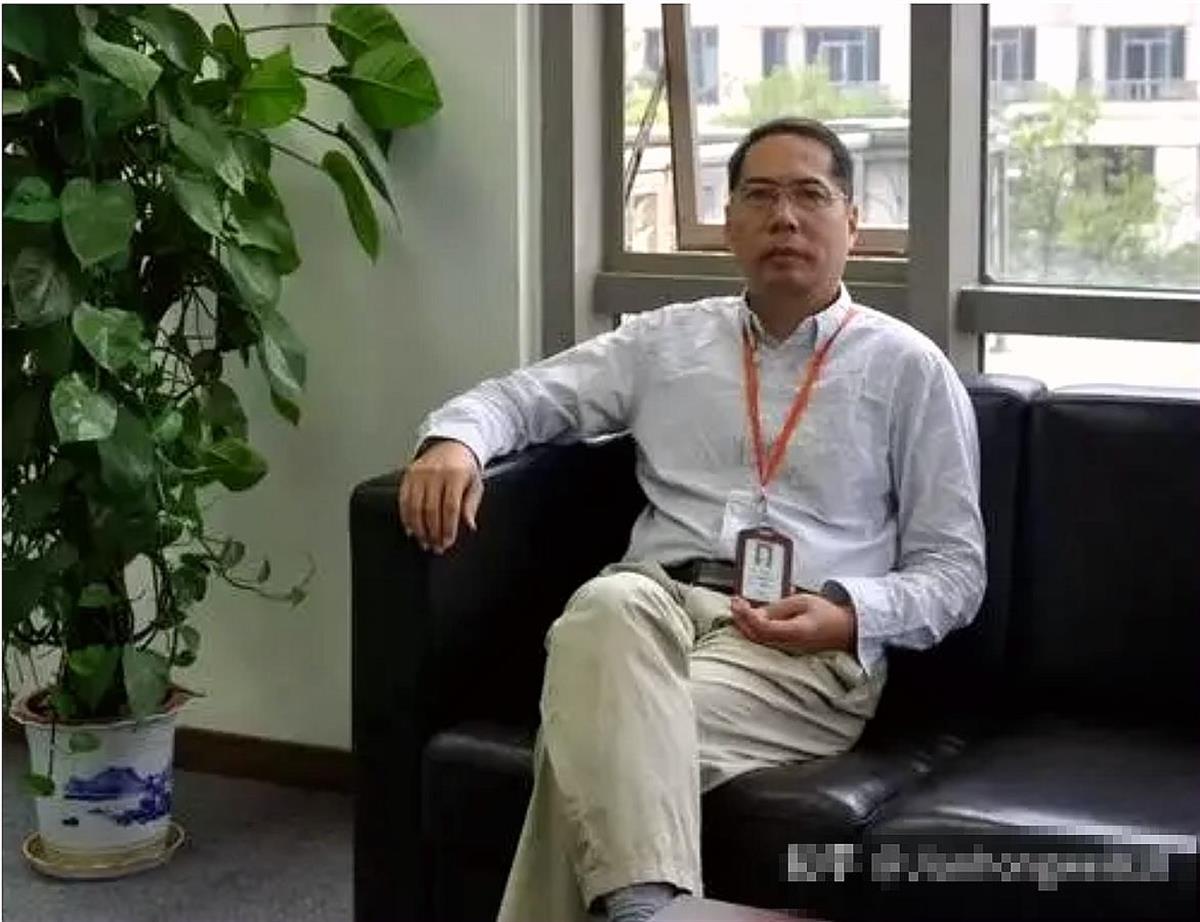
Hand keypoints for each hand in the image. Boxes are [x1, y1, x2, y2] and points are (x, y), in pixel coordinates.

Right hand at [398, 439, 482, 553]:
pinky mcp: (408, 475)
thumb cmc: (465, 468)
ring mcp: (419, 474)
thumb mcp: (475, 484)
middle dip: (433, 533)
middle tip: (436, 547)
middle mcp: (435, 473)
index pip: (450, 507)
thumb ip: (471, 505)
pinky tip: (411, 529)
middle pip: (431, 510)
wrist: (450, 446)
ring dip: (419, 529)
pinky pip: (404, 500)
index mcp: (455, 475)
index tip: (448, 542)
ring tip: (424, 542)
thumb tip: (469, 525)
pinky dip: (406, 517)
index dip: (448, 528)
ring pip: (415, 507)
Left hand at [730, 592, 856, 655]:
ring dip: (743, 624)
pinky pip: (763, 640)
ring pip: (757, 640)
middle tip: (734, 602)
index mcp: (796, 632)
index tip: (738, 601)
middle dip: (740, 618)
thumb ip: (778, 608)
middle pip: (756, 636)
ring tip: (738, 607)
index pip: (764, 628)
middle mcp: (789, 645)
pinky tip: (748, 617)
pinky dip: (751, 628)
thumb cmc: (826, 614)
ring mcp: (786, 650)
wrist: (843, 631)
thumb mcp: (803, 602)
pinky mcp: (784, 649)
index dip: (747, 616)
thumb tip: (754, 614)